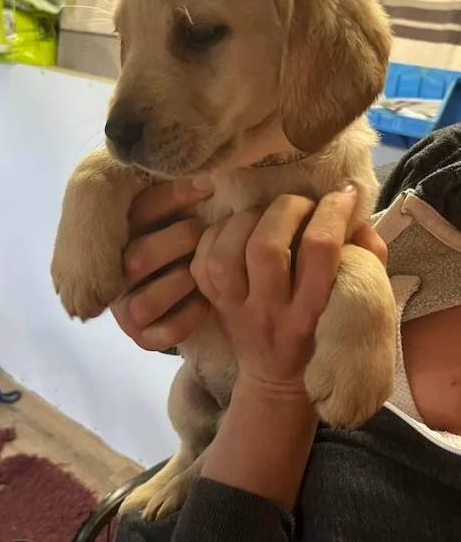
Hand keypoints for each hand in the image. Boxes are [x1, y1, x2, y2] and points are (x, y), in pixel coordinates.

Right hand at [110, 179, 212, 350]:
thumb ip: (172, 186)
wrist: (185, 295)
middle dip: (180, 239)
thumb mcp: (172, 204)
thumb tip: (206, 170)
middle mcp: (113, 273)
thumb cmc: (180, 235)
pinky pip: (164, 333)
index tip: (209, 186)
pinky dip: (190, 316)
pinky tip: (206, 300)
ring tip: (203, 269)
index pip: (135, 212)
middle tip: (205, 231)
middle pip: (138, 257)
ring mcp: (125, 307)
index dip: (174, 197)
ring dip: (182, 280)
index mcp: (114, 235)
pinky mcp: (143, 336)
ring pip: (145, 301)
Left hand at [191, 185, 386, 393]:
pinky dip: (218, 233)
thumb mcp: (361, 303)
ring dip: (248, 218)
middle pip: (266, 247)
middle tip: (302, 203)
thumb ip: (368, 259)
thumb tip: (358, 215)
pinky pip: (203, 259)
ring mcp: (234, 309)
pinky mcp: (211, 303)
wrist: (276, 377)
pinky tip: (240, 229)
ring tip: (267, 214)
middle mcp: (270, 312)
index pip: (319, 251)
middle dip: (287, 209)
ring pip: (227, 252)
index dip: (332, 212)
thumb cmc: (324, 332)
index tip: (343, 195)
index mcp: (311, 313)